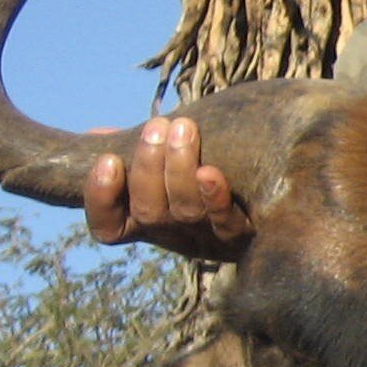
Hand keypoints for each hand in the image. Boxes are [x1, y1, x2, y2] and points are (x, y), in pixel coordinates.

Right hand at [84, 116, 253, 259]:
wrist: (269, 191)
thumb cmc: (199, 166)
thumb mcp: (162, 161)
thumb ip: (129, 150)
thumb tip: (98, 137)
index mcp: (144, 223)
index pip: (108, 229)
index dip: (101, 199)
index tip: (107, 159)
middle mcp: (173, 237)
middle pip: (150, 213)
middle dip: (148, 167)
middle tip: (157, 126)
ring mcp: (208, 240)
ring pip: (185, 213)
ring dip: (179, 169)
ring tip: (183, 128)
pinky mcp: (244, 237)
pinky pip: (228, 226)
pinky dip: (216, 199)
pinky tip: (210, 172)